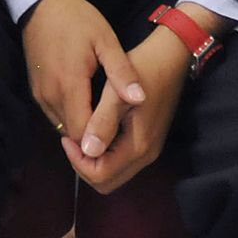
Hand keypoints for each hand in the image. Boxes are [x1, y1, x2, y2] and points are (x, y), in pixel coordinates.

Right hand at [22, 0, 144, 147]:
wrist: (44, 4)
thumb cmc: (78, 20)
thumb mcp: (106, 40)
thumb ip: (122, 72)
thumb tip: (140, 98)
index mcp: (69, 84)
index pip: (84, 133)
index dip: (102, 139)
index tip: (121, 133)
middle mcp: (50, 96)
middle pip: (72, 134)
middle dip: (93, 136)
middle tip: (117, 127)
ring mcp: (40, 95)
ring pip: (62, 127)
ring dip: (81, 127)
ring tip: (104, 117)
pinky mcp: (36, 91)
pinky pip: (54, 115)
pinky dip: (70, 116)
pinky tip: (87, 104)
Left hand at [65, 23, 187, 194]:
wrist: (171, 55)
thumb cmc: (143, 69)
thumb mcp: (117, 92)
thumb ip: (103, 122)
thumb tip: (87, 150)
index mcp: (138, 145)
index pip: (101, 175)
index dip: (78, 162)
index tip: (66, 138)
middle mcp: (146, 154)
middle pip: (107, 181)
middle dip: (84, 166)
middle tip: (72, 140)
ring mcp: (150, 149)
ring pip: (114, 173)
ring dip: (94, 161)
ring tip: (81, 135)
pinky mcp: (149, 140)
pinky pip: (121, 161)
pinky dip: (105, 155)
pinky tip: (97, 131)